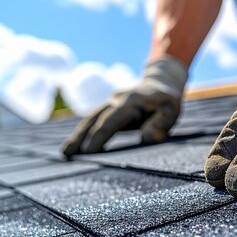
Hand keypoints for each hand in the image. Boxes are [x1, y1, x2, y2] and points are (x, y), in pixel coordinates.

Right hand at [62, 55, 187, 155]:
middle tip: (68, 155)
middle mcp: (116, 100)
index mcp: (131, 102)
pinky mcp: (108, 107)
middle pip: (95, 119)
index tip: (89, 152)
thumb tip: (146, 139)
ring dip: (77, 135)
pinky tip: (74, 144)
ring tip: (65, 153)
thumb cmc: (168, 101)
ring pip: (90, 118)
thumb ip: (161, 124)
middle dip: (81, 137)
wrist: (161, 82)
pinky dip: (83, 131)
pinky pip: (93, 119)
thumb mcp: (171, 111)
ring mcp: (110, 102)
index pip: (112, 121)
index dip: (100, 136)